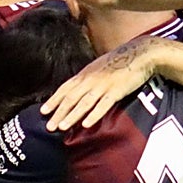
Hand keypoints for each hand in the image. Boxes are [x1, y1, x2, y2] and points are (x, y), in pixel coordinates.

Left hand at [41, 36, 158, 130]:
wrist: (139, 54)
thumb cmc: (119, 62)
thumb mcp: (98, 68)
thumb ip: (87, 79)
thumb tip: (76, 90)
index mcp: (85, 74)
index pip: (65, 88)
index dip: (54, 100)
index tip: (43, 111)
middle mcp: (90, 80)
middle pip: (71, 98)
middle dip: (58, 113)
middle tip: (49, 127)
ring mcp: (103, 85)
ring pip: (84, 103)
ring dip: (72, 116)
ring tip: (62, 127)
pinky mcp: (116, 91)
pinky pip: (103, 105)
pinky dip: (94, 115)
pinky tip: (86, 124)